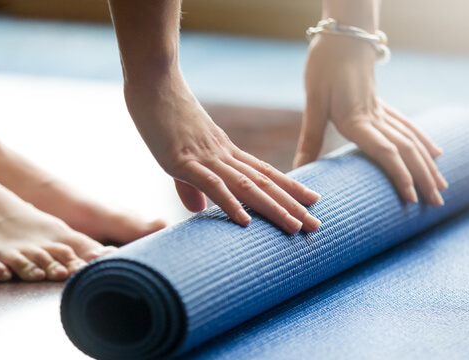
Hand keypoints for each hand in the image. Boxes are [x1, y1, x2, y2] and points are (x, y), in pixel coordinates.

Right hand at [124, 75, 321, 232]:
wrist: (152, 80)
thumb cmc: (162, 113)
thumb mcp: (177, 154)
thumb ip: (189, 185)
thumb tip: (198, 209)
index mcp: (224, 151)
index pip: (264, 172)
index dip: (288, 187)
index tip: (311, 201)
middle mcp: (222, 154)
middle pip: (264, 182)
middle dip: (291, 205)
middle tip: (316, 225)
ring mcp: (205, 156)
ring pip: (247, 185)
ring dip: (272, 207)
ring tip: (296, 227)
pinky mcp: (182, 159)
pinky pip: (211, 184)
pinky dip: (230, 203)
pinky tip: (245, 221)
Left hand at [294, 34, 447, 205]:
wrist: (343, 36)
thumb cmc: (324, 66)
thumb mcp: (314, 101)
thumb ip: (311, 136)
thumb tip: (299, 169)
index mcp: (357, 120)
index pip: (386, 151)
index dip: (400, 176)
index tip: (412, 199)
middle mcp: (375, 117)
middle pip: (407, 151)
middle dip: (424, 178)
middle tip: (437, 204)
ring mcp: (383, 111)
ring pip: (413, 140)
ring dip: (429, 165)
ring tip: (443, 187)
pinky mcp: (383, 105)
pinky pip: (409, 126)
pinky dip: (425, 141)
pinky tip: (437, 153)